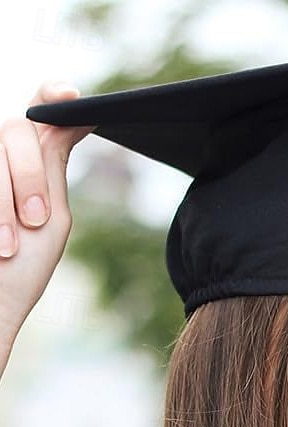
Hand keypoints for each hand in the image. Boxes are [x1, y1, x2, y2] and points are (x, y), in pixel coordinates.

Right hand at [0, 81, 94, 379]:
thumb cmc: (19, 271)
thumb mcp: (50, 218)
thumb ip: (53, 165)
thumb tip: (81, 115)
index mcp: (28, 165)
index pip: (37, 114)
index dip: (50, 96)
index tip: (69, 96)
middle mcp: (0, 160)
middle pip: (13, 130)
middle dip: (27, 179)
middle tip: (35, 223)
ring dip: (4, 200)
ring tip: (6, 246)